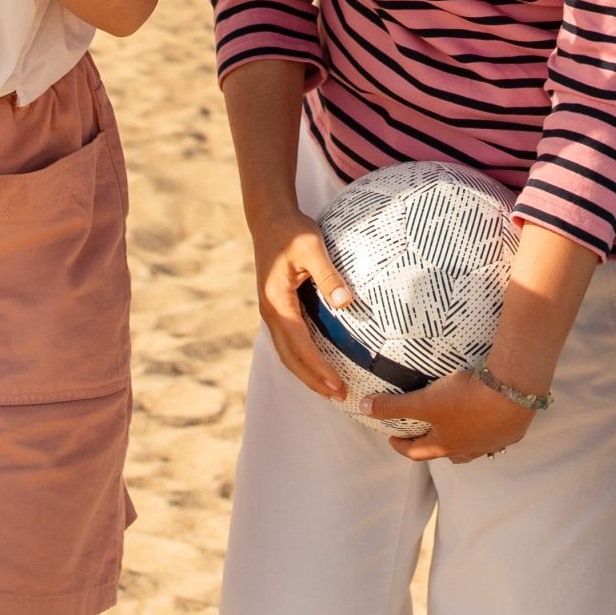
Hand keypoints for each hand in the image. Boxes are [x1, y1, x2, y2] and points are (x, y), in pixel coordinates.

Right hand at [250, 207, 352, 400]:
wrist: (269, 218)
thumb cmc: (291, 230)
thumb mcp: (312, 247)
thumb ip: (329, 275)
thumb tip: (346, 303)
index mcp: (277, 302)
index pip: (299, 345)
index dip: (318, 368)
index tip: (338, 385)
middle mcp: (270, 312)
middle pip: (290, 357)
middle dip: (313, 380)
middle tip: (339, 397)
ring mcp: (271, 311)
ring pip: (287, 352)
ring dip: (307, 373)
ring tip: (330, 389)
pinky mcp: (277, 307)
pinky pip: (289, 341)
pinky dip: (302, 358)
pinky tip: (318, 363)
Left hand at [367, 366, 537, 463]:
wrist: (511, 393)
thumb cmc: (465, 399)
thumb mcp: (425, 401)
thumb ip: (394, 405)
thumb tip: (364, 407)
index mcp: (445, 446)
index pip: (416, 452)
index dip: (401, 446)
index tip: (391, 438)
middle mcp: (467, 450)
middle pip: (444, 453)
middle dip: (431, 445)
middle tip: (422, 432)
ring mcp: (490, 443)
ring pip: (470, 447)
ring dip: (459, 440)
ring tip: (454, 428)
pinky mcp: (509, 432)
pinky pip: (492, 435)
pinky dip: (484, 430)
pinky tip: (486, 418)